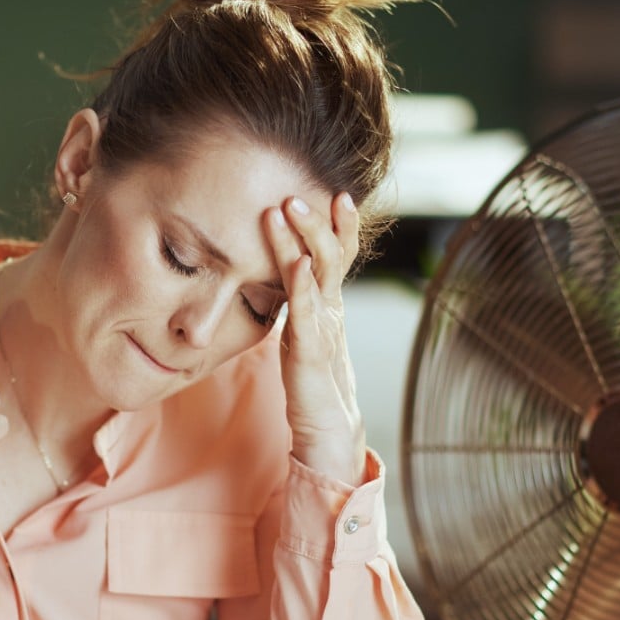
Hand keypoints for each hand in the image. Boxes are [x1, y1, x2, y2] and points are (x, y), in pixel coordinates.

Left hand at [263, 191, 367, 484]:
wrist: (328, 430)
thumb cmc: (313, 380)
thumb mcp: (304, 331)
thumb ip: (298, 303)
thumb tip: (281, 274)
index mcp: (330, 303)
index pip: (339, 253)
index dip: (339, 223)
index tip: (336, 190)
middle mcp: (333, 310)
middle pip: (332, 254)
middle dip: (317, 220)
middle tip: (299, 190)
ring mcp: (324, 329)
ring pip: (319, 274)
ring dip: (305, 239)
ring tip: (290, 208)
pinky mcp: (311, 352)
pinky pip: (307, 313)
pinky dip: (301, 286)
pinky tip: (294, 264)